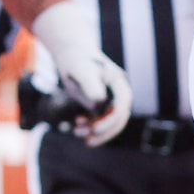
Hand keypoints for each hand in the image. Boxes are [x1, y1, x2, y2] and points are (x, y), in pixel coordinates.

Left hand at [30, 1, 133, 144]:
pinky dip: (90, 126)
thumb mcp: (82, 70)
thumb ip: (90, 84)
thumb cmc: (77, 60)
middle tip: (86, 140)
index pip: (121, 108)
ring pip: (110, 123)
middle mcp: (119, 94)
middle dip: (103, 132)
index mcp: (119, 85)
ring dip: (95, 131)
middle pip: (119, 119)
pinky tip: (77, 123)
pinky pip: (101, 121)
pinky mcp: (102, 104)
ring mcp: (111, 100)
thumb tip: (99, 100)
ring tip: (76, 131)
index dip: (110, 121)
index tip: (95, 130)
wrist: (72, 53)